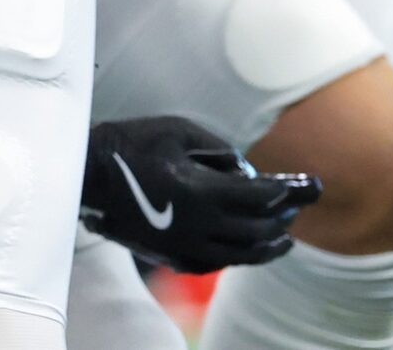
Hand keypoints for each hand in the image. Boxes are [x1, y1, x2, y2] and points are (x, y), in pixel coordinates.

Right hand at [80, 115, 320, 272]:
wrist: (83, 174)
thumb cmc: (129, 143)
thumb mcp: (176, 129)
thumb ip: (220, 147)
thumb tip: (248, 170)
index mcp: (200, 191)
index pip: (261, 196)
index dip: (290, 191)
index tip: (309, 185)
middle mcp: (198, 224)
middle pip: (258, 228)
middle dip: (284, 216)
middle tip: (299, 205)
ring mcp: (185, 245)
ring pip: (243, 254)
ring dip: (269, 245)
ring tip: (286, 239)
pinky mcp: (172, 256)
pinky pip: (218, 263)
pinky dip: (241, 257)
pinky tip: (249, 250)